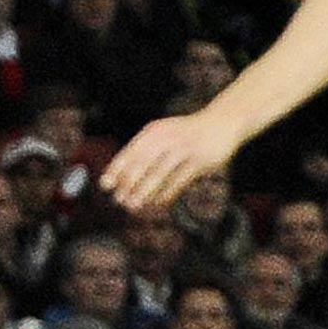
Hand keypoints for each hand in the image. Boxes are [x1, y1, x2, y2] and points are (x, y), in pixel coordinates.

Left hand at [101, 113, 238, 212]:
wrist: (222, 122)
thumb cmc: (186, 133)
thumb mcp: (164, 134)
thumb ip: (144, 151)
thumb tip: (121, 177)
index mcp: (154, 131)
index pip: (131, 151)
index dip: (117, 169)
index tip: (105, 185)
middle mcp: (167, 137)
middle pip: (143, 163)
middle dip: (129, 183)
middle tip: (119, 201)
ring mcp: (185, 148)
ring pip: (160, 173)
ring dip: (145, 192)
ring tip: (133, 206)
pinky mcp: (200, 160)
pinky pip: (179, 180)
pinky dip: (166, 194)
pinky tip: (157, 205)